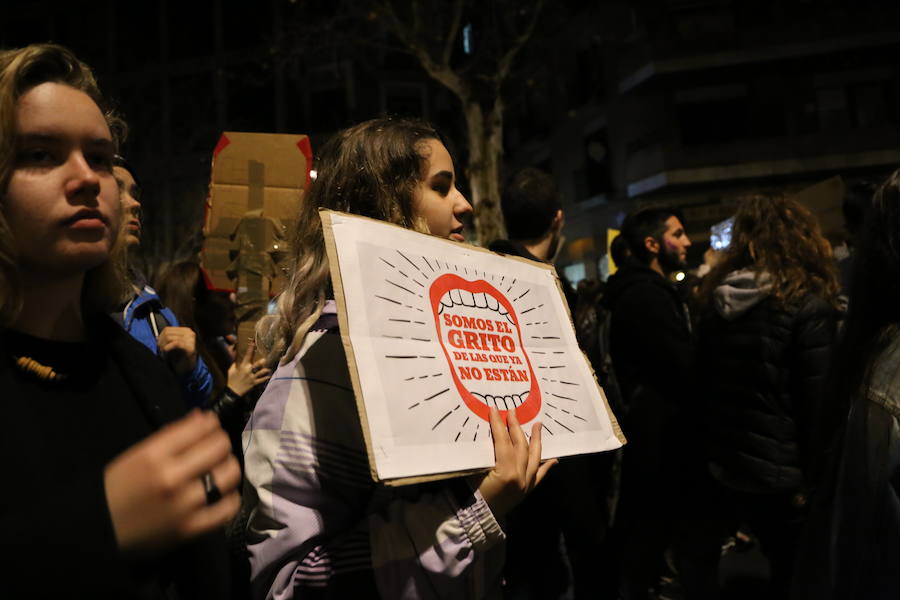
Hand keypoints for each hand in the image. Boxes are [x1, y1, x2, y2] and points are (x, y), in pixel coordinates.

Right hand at [104, 410, 240, 553]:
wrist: (100, 529)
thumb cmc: (118, 487)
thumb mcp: (138, 454)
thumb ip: (172, 436)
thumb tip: (203, 418)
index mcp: (154, 455)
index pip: (200, 428)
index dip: (211, 423)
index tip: (211, 425)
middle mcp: (172, 477)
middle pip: (219, 448)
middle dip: (220, 442)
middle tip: (216, 446)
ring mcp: (185, 504)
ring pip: (229, 474)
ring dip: (228, 466)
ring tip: (220, 468)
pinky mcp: (192, 528)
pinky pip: (227, 508)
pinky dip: (231, 497)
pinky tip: (222, 493)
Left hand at [157, 326, 197, 375]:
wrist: (188, 368)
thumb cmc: (180, 357)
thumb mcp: (173, 345)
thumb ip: (168, 339)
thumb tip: (157, 337)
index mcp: (186, 331)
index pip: (167, 329)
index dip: (159, 337)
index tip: (157, 344)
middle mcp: (189, 333)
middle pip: (168, 333)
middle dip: (161, 342)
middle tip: (159, 350)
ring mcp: (191, 340)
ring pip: (170, 338)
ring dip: (163, 346)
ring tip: (162, 353)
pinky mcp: (190, 347)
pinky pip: (175, 343)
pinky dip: (168, 348)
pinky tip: (166, 354)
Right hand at [226, 341, 271, 396]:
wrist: (232, 391)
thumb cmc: (232, 378)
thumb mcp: (232, 369)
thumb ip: (235, 362)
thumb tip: (236, 354)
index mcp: (243, 366)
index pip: (248, 355)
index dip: (251, 348)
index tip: (254, 342)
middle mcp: (248, 371)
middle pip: (257, 365)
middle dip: (262, 362)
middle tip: (266, 358)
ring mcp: (252, 377)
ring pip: (261, 372)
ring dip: (266, 370)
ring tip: (270, 368)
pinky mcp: (254, 383)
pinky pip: (261, 380)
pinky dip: (266, 378)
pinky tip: (269, 375)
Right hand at [477, 407, 556, 517]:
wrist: (476, 519)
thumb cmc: (470, 495)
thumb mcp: (474, 471)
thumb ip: (485, 454)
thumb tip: (490, 434)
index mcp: (507, 471)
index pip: (503, 441)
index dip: (498, 424)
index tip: (494, 410)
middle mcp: (520, 477)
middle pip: (520, 446)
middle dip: (516, 427)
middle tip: (513, 412)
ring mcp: (526, 484)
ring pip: (533, 457)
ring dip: (536, 440)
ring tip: (538, 425)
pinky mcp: (527, 491)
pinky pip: (539, 476)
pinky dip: (546, 466)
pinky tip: (554, 459)